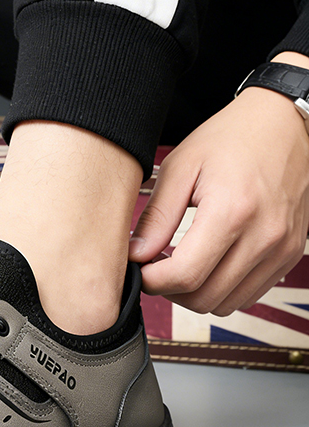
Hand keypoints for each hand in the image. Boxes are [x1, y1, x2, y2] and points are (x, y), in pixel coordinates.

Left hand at [129, 60, 308, 314]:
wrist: (285, 123)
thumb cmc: (232, 138)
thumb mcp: (181, 166)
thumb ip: (158, 216)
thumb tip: (136, 255)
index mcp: (232, 211)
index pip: (185, 275)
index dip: (152, 280)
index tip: (139, 269)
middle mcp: (264, 236)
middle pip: (205, 298)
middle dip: (169, 290)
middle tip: (154, 268)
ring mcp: (282, 248)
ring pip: (227, 303)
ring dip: (195, 295)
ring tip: (178, 266)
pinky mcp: (290, 254)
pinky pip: (250, 293)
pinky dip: (222, 289)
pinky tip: (206, 264)